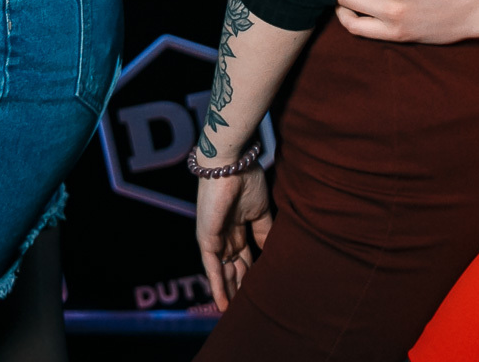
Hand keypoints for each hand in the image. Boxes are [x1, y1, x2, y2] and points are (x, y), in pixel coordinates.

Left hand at [195, 166, 271, 310]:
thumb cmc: (246, 181)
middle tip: (249, 308)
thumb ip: (264, 232)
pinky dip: (217, 286)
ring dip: (230, 291)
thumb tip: (271, 253)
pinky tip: (224, 303)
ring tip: (236, 312)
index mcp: (238, 228)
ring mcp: (214, 239)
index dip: (251, 275)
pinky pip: (212, 268)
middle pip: (233, 268)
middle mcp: (225, 236)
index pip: (244, 257)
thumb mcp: (260, 211)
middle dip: (240, 287)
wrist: (231, 166)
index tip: (260, 290)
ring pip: (223, 272)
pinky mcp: (207, 240)